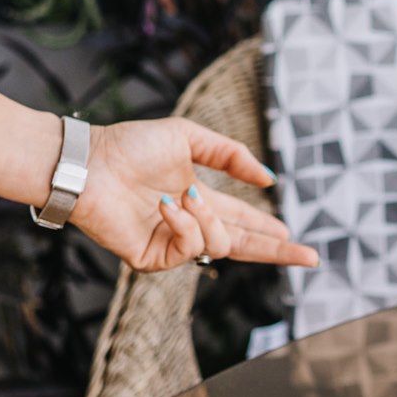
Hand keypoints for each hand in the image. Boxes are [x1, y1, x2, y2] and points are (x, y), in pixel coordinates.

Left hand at [74, 116, 319, 272]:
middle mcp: (189, 225)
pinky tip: (167, 207)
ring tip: (183, 195)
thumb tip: (269, 181)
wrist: (88, 163)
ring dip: (208, 218)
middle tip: (309, 256)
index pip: (243, 221)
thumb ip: (232, 156)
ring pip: (219, 243)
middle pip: (244, 246)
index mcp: (199, 201)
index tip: (294, 236)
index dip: (269, 230)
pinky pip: (190, 248)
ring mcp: (172, 244)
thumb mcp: (188, 138)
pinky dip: (184, 225)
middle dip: (277, 251)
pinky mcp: (153, 258)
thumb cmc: (129, 145)